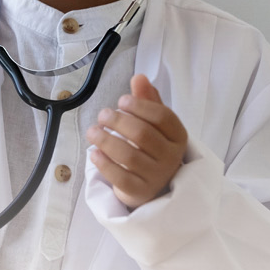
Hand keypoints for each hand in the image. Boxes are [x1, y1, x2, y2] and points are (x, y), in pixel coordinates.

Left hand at [85, 74, 187, 209]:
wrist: (151, 183)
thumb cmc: (150, 146)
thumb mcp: (152, 122)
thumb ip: (147, 100)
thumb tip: (139, 76)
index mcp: (178, 136)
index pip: (163, 117)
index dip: (140, 106)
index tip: (121, 100)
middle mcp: (171, 157)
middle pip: (143, 134)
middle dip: (118, 121)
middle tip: (102, 115)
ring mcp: (157, 177)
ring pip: (129, 156)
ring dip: (106, 140)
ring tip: (92, 131)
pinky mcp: (140, 192)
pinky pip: (120, 178)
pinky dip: (104, 163)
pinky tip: (94, 152)